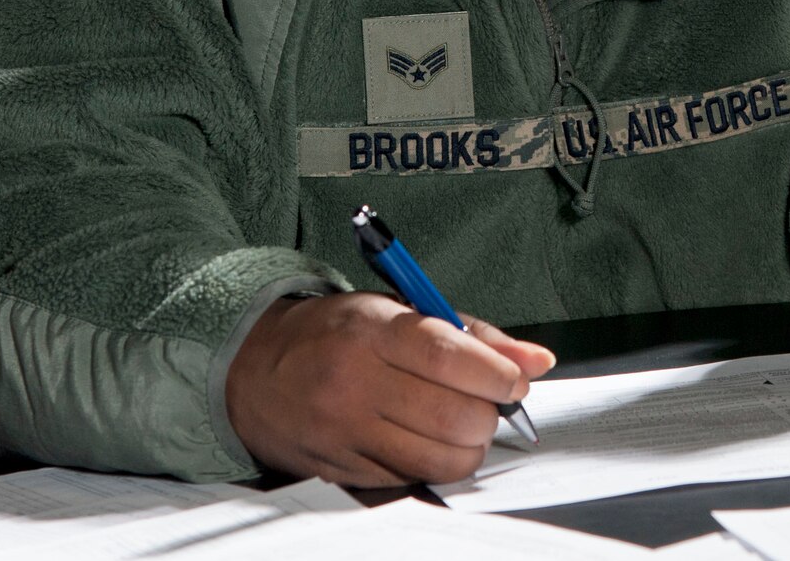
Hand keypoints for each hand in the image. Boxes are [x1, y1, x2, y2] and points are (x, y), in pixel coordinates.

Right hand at [225, 292, 555, 486]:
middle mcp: (355, 382)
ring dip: (468, 446)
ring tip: (462, 424)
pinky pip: (411, 479)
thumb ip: (473, 336)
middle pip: (453, 417)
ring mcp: (345, 432)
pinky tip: (424, 440)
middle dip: (488, 415)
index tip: (514, 382)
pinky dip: (432, 464)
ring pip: (439, 459)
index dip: (497, 375)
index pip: (450, 357)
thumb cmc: (338, 333)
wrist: (253, 369)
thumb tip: (536, 362)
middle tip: (487, 403)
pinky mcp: (340, 470)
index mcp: (373, 331)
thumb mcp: (398, 310)